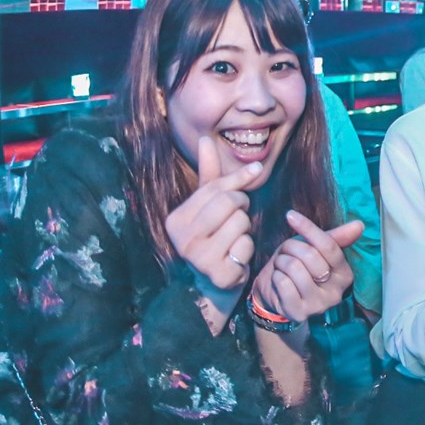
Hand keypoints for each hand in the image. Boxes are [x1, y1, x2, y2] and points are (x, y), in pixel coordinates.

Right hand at [164, 136, 258, 289]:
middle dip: (242, 207)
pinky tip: (236, 258)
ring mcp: (198, 258)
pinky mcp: (217, 274)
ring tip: (233, 240)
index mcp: (176, 219)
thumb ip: (211, 175)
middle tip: (237, 218)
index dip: (237, 184)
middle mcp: (182, 238)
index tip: (247, 183)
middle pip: (230, 202)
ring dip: (246, 230)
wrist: (213, 285)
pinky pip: (246, 246)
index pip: (216, 188)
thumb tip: (205, 138)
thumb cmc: (215, 238)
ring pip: (241, 222)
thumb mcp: (209, 206)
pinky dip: (247, 250)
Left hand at [251, 211, 363, 325]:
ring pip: (294, 268)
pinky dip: (275, 276)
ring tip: (281, 267)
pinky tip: (278, 281)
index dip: (308, 228)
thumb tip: (360, 225)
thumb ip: (335, 238)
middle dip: (290, 248)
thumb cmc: (297, 268)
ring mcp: (318, 305)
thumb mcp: (314, 250)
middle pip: (310, 256)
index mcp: (345, 274)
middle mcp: (336, 292)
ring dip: (281, 263)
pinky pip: (283, 283)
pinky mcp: (299, 313)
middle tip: (285, 253)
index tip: (291, 216)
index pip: (329, 246)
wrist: (275, 295)